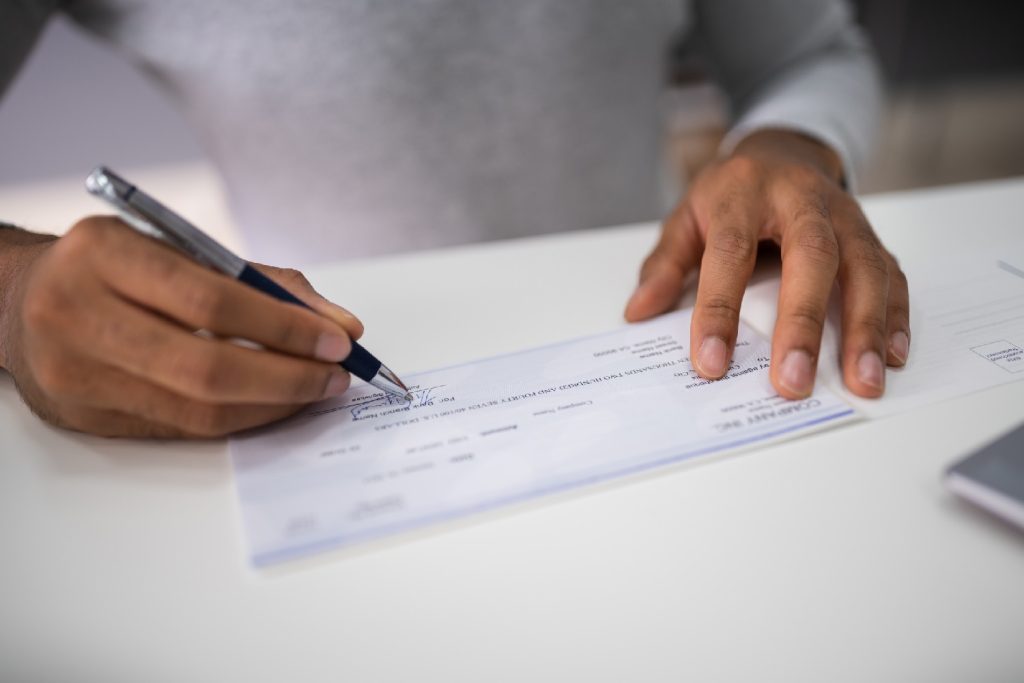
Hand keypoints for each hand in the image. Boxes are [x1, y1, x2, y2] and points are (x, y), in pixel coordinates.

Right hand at [0, 216, 363, 437]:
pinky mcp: (84, 417)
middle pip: (206, 367)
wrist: (20, 299)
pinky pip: (182, 427)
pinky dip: (239, 417)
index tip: (339, 340)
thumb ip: (262, 283)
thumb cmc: (115, 268)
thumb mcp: (178, 249)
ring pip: (197, 408)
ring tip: (314, 389)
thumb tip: (341, 326)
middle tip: (336, 375)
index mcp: (104, 254)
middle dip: (288, 376)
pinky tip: (272, 404)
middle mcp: (77, 313)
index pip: (211, 300)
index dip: (284, 328)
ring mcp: (75, 373)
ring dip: (272, 404)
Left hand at [625, 130, 909, 398]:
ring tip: (863, 380)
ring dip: (865, 327)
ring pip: (865, 265)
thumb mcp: (686, 217)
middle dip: (803, 322)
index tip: (710, 363)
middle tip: (793, 381)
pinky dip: (895, 315)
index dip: (718, 309)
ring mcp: (844, 215)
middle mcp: (801, 199)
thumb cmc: (730, 192)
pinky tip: (891, 355)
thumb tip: (638, 313)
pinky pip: (892, 272)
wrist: (783, 148)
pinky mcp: (872, 233)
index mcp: (742, 193)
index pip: (729, 253)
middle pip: (811, 255)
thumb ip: (665, 264)